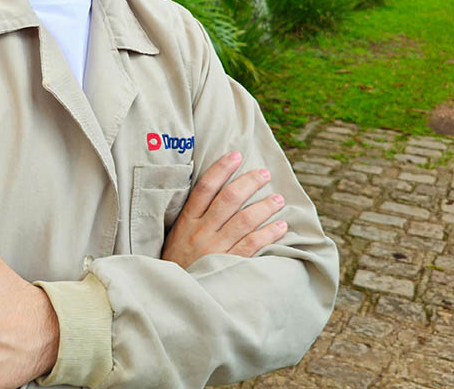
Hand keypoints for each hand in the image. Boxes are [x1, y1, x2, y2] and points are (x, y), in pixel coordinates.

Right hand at [161, 151, 287, 267]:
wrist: (172, 297)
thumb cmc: (176, 264)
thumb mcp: (175, 236)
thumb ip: (191, 217)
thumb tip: (211, 193)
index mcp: (186, 221)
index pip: (205, 187)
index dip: (221, 169)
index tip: (236, 155)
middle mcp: (202, 231)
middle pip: (228, 199)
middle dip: (249, 183)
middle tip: (265, 173)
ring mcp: (216, 249)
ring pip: (244, 220)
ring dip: (264, 207)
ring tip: (279, 198)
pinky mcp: (229, 266)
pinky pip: (252, 245)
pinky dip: (268, 234)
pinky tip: (281, 227)